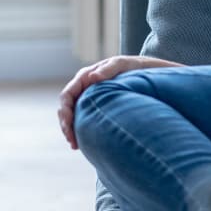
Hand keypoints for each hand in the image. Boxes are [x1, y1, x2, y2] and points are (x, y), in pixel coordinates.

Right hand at [58, 55, 179, 148]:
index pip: (67, 95)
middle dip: (66, 125)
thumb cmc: (133, 66)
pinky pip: (84, 119)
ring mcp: (89, 98)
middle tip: (72, 141)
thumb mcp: (121, 64)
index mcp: (85, 77)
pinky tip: (85, 142)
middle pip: (67, 108)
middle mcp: (84, 88)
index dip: (65, 111)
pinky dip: (82, 130)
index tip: (68, 125)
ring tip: (76, 146)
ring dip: (72, 130)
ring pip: (74, 116)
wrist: (146, 71)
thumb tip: (92, 78)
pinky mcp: (97, 107)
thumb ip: (107, 70)